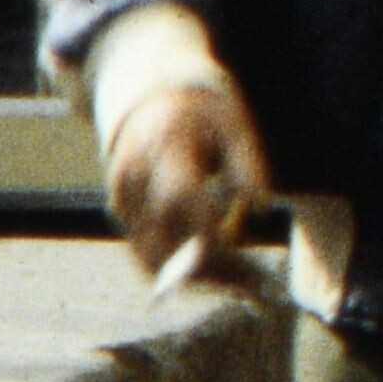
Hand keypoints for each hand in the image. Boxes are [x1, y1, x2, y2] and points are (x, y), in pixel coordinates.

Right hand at [99, 62, 270, 291]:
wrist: (150, 95)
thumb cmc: (202, 110)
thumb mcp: (234, 124)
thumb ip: (248, 165)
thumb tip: (262, 209)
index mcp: (164, 149)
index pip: (181, 203)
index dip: (210, 239)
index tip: (247, 264)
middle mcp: (133, 177)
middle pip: (162, 242)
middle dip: (208, 272)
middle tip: (255, 286)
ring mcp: (121, 197)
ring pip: (150, 258)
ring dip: (194, 280)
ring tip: (242, 285)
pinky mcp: (121, 212)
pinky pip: (145, 253)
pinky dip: (178, 269)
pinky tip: (218, 275)